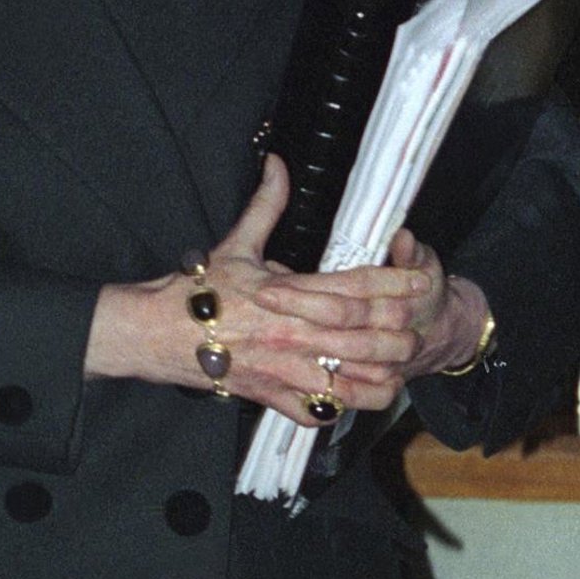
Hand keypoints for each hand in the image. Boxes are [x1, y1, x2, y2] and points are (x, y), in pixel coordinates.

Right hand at [87, 157, 466, 423]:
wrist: (159, 335)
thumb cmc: (198, 292)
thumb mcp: (235, 244)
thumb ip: (265, 205)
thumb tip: (277, 165)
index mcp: (287, 294)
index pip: (354, 287)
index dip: (394, 283)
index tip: (420, 281)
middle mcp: (293, 335)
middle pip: (366, 338)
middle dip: (399, 334)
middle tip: (418, 327)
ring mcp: (285, 372)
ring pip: (353, 383)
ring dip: (382, 375)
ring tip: (396, 366)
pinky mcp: (273, 398)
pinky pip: (320, 412)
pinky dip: (343, 406)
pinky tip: (355, 394)